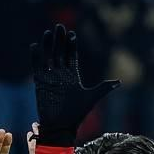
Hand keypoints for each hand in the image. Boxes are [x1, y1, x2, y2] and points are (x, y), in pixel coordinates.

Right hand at [28, 23, 117, 145]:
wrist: (61, 126)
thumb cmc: (76, 114)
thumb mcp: (92, 98)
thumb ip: (103, 88)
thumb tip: (118, 82)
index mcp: (72, 76)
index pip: (71, 57)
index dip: (71, 45)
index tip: (72, 34)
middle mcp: (60, 75)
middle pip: (59, 53)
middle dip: (59, 40)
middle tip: (59, 26)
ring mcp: (50, 79)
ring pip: (48, 58)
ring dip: (48, 45)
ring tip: (48, 32)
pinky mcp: (40, 84)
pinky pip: (37, 68)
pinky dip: (35, 58)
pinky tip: (35, 47)